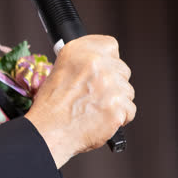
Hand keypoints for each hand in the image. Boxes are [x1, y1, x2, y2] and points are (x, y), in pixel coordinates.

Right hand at [24, 35, 134, 167]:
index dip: (108, 60)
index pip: (110, 45)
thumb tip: (100, 65)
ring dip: (116, 101)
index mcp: (79, 51)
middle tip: (97, 95)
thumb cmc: (50, 107)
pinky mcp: (118, 106)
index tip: (104, 69)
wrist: (48, 132)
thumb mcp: (59, 71)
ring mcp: (110, 84)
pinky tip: (102, 119)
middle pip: (122, 70)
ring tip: (96, 110)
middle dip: (113, 83)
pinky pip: (129, 110)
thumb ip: (83, 63)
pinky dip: (119, 118)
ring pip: (127, 91)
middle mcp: (96, 63)